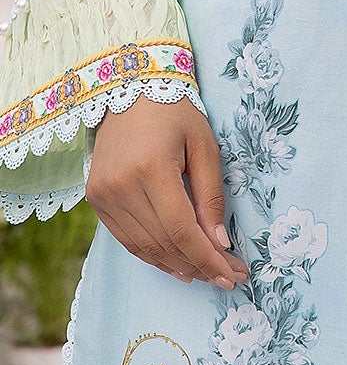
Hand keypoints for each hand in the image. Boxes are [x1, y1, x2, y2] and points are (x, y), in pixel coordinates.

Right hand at [87, 94, 250, 287]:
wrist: (130, 88)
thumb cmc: (175, 112)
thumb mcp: (205, 145)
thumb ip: (211, 196)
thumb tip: (220, 244)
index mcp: (152, 168)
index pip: (181, 229)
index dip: (208, 257)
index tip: (232, 273)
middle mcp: (122, 186)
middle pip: (163, 243)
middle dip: (199, 265)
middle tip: (227, 276)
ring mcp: (104, 195)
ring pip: (143, 247)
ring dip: (176, 265)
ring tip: (205, 273)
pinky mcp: (95, 199)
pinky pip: (126, 239)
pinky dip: (152, 254)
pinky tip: (176, 262)